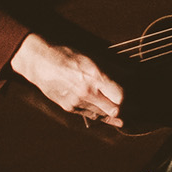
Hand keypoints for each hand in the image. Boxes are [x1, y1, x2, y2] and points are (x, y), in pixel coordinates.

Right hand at [10, 33, 125, 126]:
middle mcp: (88, 92)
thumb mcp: (90, 58)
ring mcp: (77, 102)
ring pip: (102, 115)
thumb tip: (129, 74)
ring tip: (121, 114)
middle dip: (124, 110)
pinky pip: (89, 115)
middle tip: (132, 110)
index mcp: (95, 77)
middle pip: (115, 110)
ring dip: (112, 114)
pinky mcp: (69, 107)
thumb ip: (110, 68)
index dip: (128, 98)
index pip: (120, 96)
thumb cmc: (65, 55)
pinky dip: (98, 114)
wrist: (39, 62)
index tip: (131, 97)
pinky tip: (105, 114)